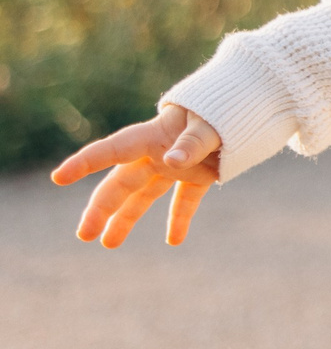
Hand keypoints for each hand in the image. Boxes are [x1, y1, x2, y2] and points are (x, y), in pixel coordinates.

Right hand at [52, 106, 224, 248]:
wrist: (254, 103)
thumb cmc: (226, 107)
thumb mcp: (211, 122)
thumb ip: (193, 141)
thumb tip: (171, 161)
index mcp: (154, 134)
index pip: (113, 149)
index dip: (85, 162)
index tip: (59, 178)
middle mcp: (158, 152)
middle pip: (122, 182)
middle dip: (101, 209)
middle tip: (84, 235)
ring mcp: (177, 165)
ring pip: (144, 195)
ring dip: (128, 218)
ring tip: (109, 244)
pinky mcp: (200, 175)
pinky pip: (184, 200)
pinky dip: (180, 219)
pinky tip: (174, 240)